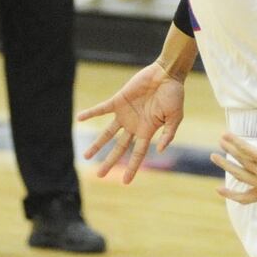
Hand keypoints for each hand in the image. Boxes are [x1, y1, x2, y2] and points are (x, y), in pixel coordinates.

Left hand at [76, 61, 186, 183]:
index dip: (132, 167)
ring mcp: (125, 114)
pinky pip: (102, 109)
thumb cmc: (174, 94)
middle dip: (110, 161)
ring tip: (86, 156)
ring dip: (97, 144)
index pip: (138, 153)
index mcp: (148, 130)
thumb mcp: (176, 116)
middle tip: (100, 175)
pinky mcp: (119, 100)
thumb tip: (160, 150)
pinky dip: (91, 113)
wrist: (167, 74)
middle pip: (119, 147)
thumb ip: (169, 133)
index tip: (126, 182)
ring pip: (108, 133)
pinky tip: (80, 118)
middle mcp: (134, 125)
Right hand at [212, 132, 256, 202]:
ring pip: (241, 160)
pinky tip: (227, 135)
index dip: (230, 195)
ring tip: (221, 141)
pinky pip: (246, 149)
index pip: (245, 198)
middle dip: (225, 165)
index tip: (218, 189)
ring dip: (229, 149)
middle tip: (214, 157)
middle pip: (239, 175)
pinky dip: (234, 141)